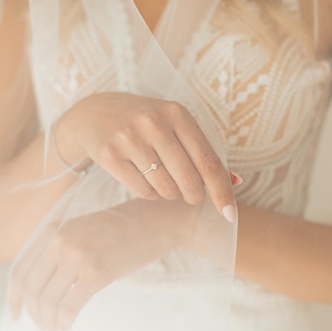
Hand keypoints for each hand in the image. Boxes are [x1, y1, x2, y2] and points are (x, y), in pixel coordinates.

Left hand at [8, 199, 197, 330]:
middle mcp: (60, 241)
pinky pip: (69, 305)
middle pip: (31, 287)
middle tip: (41, 326)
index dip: (14, 297)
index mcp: (53, 229)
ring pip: (48, 299)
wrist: (156, 221)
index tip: (15, 315)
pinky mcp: (96, 272)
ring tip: (54, 330)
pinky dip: (63, 322)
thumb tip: (41, 282)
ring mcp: (77, 256)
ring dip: (47, 321)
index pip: (20, 269)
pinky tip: (65, 329)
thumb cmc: (122, 228)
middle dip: (34, 312)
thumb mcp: (82, 229)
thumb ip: (59, 247)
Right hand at [56, 92, 236, 221]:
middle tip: (190, 194)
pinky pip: (143, 192)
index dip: (222, 191)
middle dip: (194, 195)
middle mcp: (155, 123)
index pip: (209, 161)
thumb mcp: (176, 126)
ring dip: (170, 193)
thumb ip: (204, 153)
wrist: (94, 113)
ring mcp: (130, 138)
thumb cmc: (145, 123)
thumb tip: (237, 182)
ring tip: (164, 180)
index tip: (230, 215)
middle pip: (189, 180)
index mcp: (177, 114)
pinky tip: (145, 179)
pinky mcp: (110, 155)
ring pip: (166, 189)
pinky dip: (150, 193)